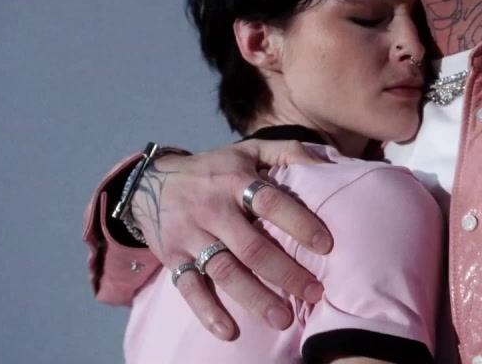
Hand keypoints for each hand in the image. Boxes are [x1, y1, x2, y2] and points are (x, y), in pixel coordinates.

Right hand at [128, 139, 329, 339]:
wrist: (149, 182)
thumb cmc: (214, 169)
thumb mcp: (249, 151)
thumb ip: (289, 152)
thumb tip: (331, 167)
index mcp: (235, 181)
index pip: (271, 202)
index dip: (299, 223)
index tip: (327, 246)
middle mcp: (212, 209)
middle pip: (251, 246)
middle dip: (285, 272)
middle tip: (314, 292)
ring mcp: (190, 236)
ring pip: (224, 271)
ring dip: (255, 298)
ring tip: (283, 319)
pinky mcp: (173, 258)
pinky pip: (189, 288)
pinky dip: (207, 311)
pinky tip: (229, 331)